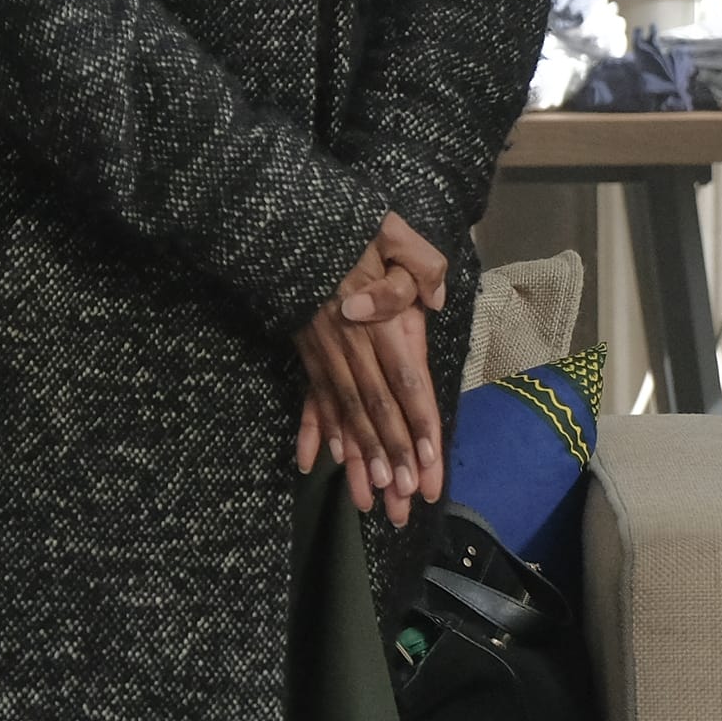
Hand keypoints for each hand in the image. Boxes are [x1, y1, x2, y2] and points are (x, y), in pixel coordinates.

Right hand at [295, 230, 448, 527]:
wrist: (286, 223)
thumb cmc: (350, 228)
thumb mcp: (395, 233)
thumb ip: (421, 265)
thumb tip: (435, 299)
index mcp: (379, 318)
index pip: (405, 377)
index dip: (417, 421)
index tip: (428, 460)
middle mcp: (352, 343)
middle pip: (376, 405)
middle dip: (392, 453)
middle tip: (404, 497)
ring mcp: (325, 350)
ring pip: (345, 410)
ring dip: (361, 453)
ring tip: (373, 493)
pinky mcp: (307, 350)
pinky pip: (315, 398)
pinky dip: (319, 430)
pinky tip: (324, 459)